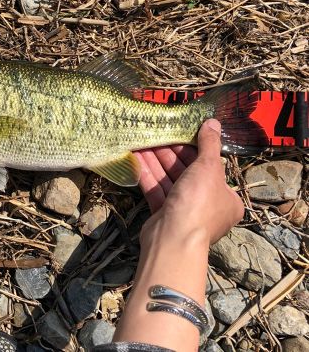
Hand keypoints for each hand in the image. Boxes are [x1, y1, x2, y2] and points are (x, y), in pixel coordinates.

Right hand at [135, 119, 243, 243]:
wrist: (173, 241)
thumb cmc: (198, 203)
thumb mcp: (208, 168)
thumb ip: (209, 144)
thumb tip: (213, 122)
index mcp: (226, 197)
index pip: (211, 166)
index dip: (195, 148)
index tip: (180, 132)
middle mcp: (207, 205)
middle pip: (188, 172)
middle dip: (170, 152)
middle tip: (158, 133)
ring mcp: (184, 210)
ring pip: (169, 179)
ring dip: (156, 160)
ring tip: (143, 140)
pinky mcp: (164, 214)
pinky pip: (156, 189)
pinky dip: (148, 174)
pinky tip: (136, 157)